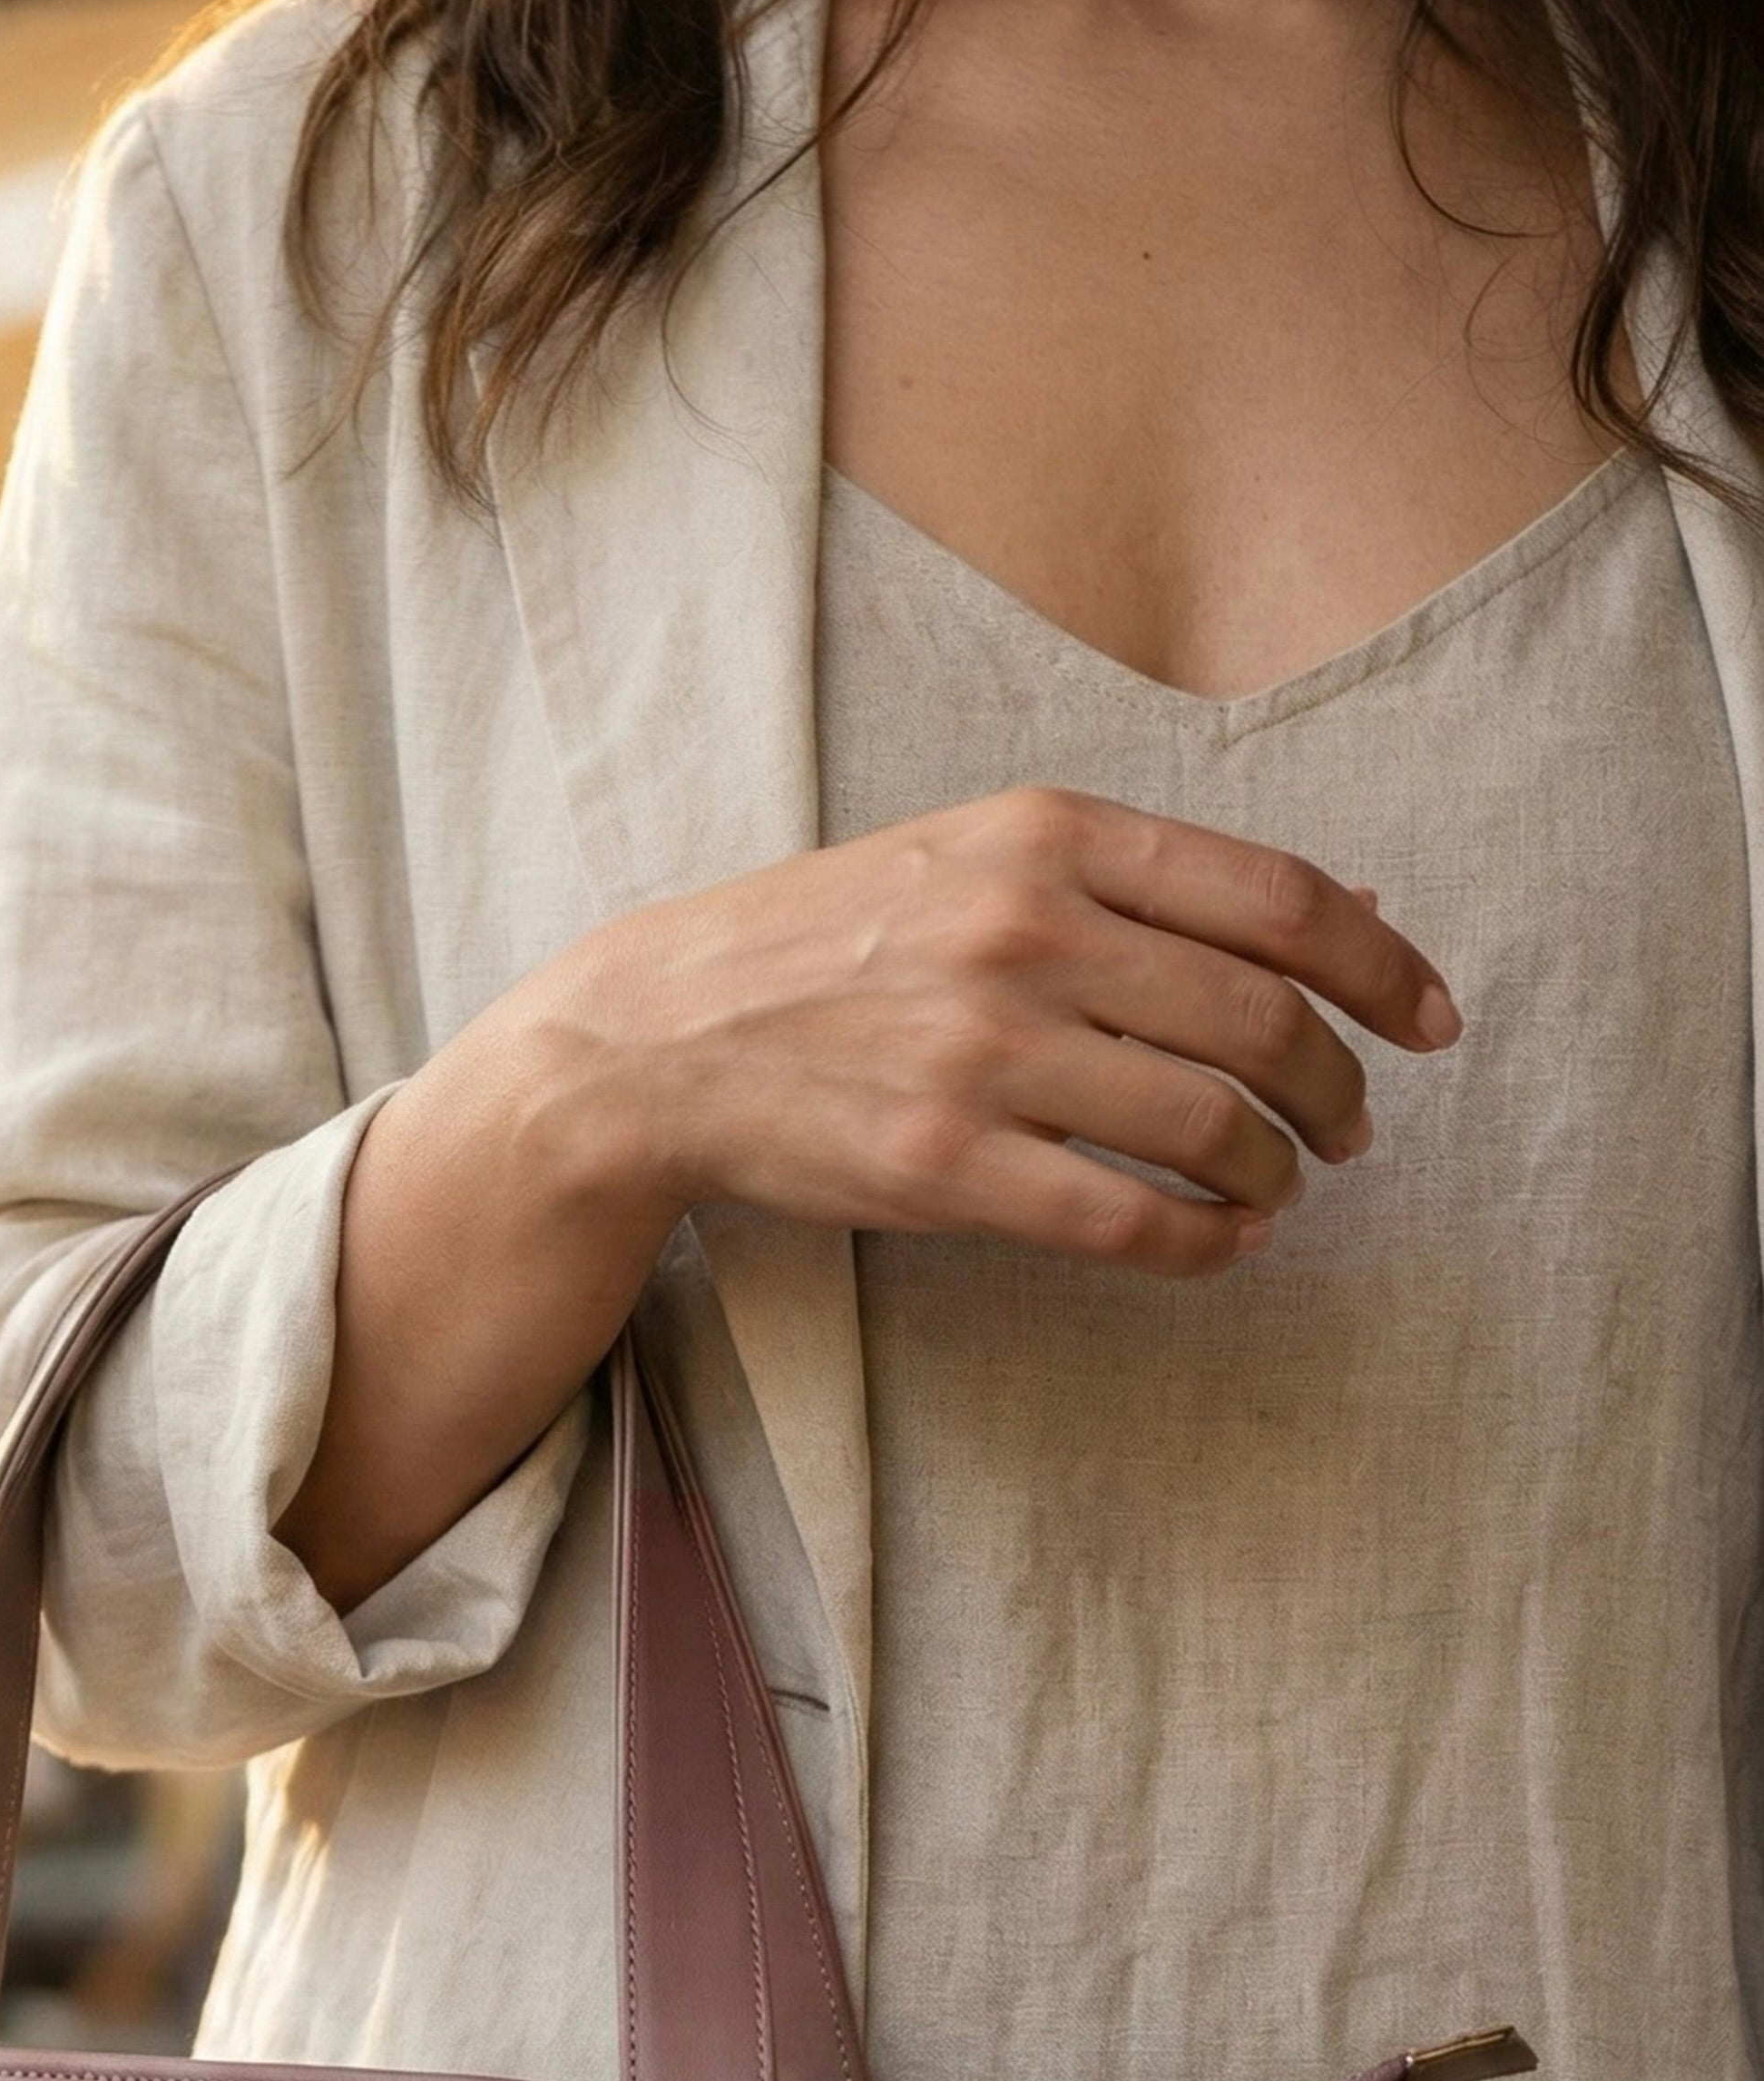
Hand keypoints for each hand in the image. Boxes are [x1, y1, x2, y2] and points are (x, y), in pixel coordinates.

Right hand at [284, 786, 1455, 1606]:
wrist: (649, 1037)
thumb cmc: (823, 948)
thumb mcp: (968, 856)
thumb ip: (1120, 878)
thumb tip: (1309, 919)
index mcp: (1047, 835)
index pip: (1280, 897)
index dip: (1386, 966)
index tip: (1430, 1020)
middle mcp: (1024, 930)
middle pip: (1263, 1018)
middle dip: (1337, 1087)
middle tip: (1350, 1128)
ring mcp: (980, 1051)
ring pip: (1209, 1122)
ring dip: (1275, 1170)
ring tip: (1279, 1189)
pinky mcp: (938, 1164)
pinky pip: (1124, 1218)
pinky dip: (1201, 1241)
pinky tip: (1215, 1244)